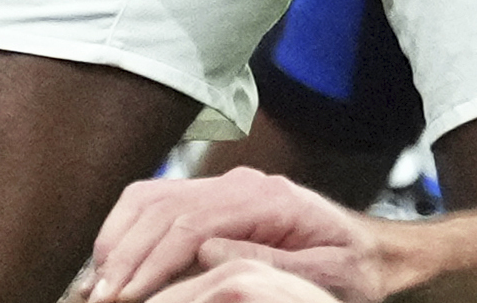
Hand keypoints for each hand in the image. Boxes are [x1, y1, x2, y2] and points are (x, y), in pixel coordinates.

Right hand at [79, 172, 381, 302]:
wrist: (378, 252)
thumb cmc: (358, 271)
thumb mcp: (327, 277)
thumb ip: (269, 262)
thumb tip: (204, 250)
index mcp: (265, 200)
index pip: (187, 224)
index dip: (149, 262)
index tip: (124, 297)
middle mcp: (238, 184)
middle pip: (159, 208)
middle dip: (122, 255)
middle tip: (97, 297)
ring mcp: (223, 188)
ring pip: (149, 200)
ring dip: (117, 240)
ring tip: (97, 285)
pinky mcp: (214, 201)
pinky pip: (158, 204)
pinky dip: (128, 231)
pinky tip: (115, 263)